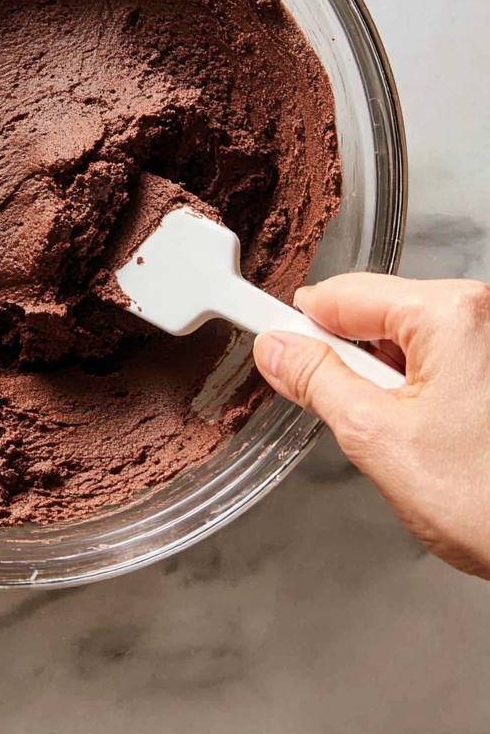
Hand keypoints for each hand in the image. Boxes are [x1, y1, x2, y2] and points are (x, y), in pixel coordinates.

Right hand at [254, 274, 489, 578]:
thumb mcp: (377, 438)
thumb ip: (317, 381)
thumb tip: (279, 350)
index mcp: (451, 313)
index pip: (341, 294)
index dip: (297, 324)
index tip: (266, 340)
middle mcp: (482, 313)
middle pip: (375, 313)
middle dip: (351, 361)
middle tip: (352, 416)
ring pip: (406, 340)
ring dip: (386, 380)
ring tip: (402, 437)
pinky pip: (439, 359)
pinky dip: (418, 391)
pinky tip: (430, 437)